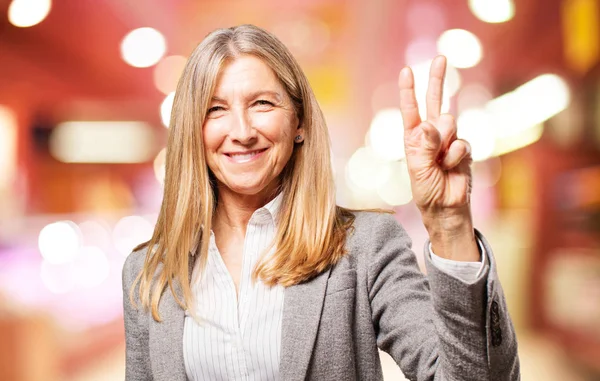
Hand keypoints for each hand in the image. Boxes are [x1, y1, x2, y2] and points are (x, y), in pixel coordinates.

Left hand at [398, 56, 471, 217]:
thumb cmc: (426, 190)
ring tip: (440, 163)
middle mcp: (430, 134)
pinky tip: (451, 167)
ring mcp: (449, 139)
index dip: (409, 91)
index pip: (411, 110)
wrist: (446, 208)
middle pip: (435, 101)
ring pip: (449, 123)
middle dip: (437, 79)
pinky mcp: (464, 148)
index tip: (406, 71)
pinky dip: (455, 156)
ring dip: (444, 143)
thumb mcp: (418, 168)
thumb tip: (429, 123)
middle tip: (440, 57)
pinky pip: (462, 142)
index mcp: (413, 138)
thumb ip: (424, 146)